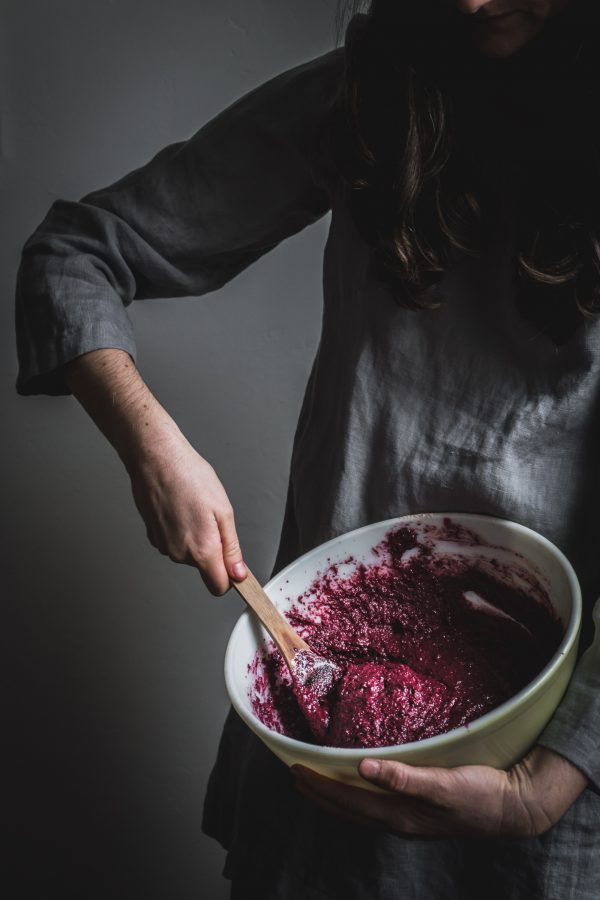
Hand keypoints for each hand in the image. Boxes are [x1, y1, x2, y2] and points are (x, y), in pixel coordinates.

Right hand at [65, 348, 247, 595]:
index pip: (218, 587)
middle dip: (212, 549)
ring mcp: (164, 546)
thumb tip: (238, 574)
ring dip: (195, 538)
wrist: (156, 459)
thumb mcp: (223, 511)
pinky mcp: (152, 537)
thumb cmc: (189, 477)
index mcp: (202, 549)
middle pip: (204, 567)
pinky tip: (179, 508)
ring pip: (188, 554)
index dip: (229, 577)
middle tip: (211, 518)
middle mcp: (180, 554)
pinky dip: (179, 531)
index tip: (235, 566)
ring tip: (193, 508)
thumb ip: (231, 548)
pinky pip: (174, 543)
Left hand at [292, 745, 587, 838]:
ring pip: (359, 809)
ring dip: (334, 795)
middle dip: (319, 793)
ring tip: (316, 780)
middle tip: (294, 773)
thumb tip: (364, 767)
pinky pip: (376, 805)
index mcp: (399, 815)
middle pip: (347, 809)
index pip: (347, 801)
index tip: (295, 770)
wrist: (513, 808)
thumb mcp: (442, 783)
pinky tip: (359, 783)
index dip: (319, 786)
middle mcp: (399, 821)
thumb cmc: (480, 794)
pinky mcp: (419, 812)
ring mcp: (409, 819)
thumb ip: (403, 778)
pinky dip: (357, 795)